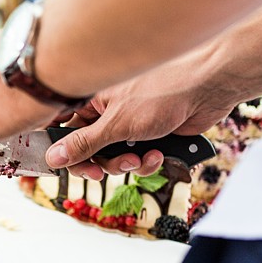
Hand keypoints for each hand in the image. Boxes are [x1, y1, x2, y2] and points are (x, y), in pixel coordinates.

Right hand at [46, 54, 238, 180]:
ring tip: (140, 158)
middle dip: (99, 163)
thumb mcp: (116, 124)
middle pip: (88, 149)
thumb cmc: (164, 91)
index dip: (63, 150)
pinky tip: (159, 153)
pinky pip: (138, 158)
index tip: (65, 166)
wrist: (209, 89)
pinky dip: (148, 160)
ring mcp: (130, 123)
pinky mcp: (150, 135)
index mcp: (92, 99)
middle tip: (101, 173)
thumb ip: (83, 144)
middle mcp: (108, 111)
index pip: (64, 129)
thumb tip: (53, 157)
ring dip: (126, 164)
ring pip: (114, 157)